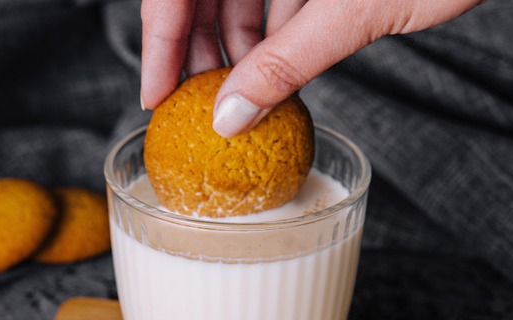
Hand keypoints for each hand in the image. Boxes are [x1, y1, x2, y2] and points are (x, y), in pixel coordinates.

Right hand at [140, 0, 481, 136]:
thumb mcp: (354, 12)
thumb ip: (286, 63)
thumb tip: (230, 114)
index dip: (160, 40)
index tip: (157, 94)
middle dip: (200, 47)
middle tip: (201, 103)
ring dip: (239, 42)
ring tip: (247, 93)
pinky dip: (276, 28)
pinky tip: (283, 64)